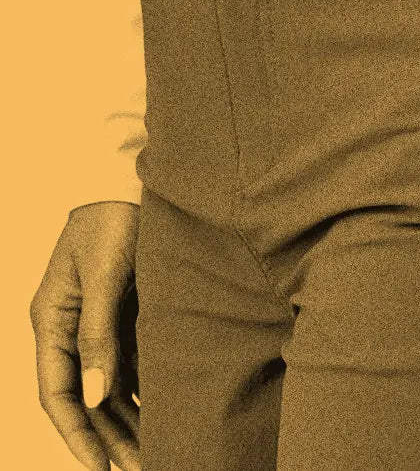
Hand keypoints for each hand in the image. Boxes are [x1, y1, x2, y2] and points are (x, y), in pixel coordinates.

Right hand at [30, 201, 140, 470]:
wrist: (133, 182)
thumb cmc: (113, 220)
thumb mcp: (104, 277)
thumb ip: (99, 335)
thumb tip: (95, 397)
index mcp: (52, 321)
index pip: (58, 393)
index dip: (78, 434)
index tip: (102, 468)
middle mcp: (71, 328)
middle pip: (85, 396)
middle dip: (108, 435)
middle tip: (141, 466)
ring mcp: (98, 321)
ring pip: (107, 383)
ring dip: (127, 417)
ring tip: (153, 448)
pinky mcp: (124, 312)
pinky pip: (129, 361)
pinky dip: (142, 386)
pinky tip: (161, 407)